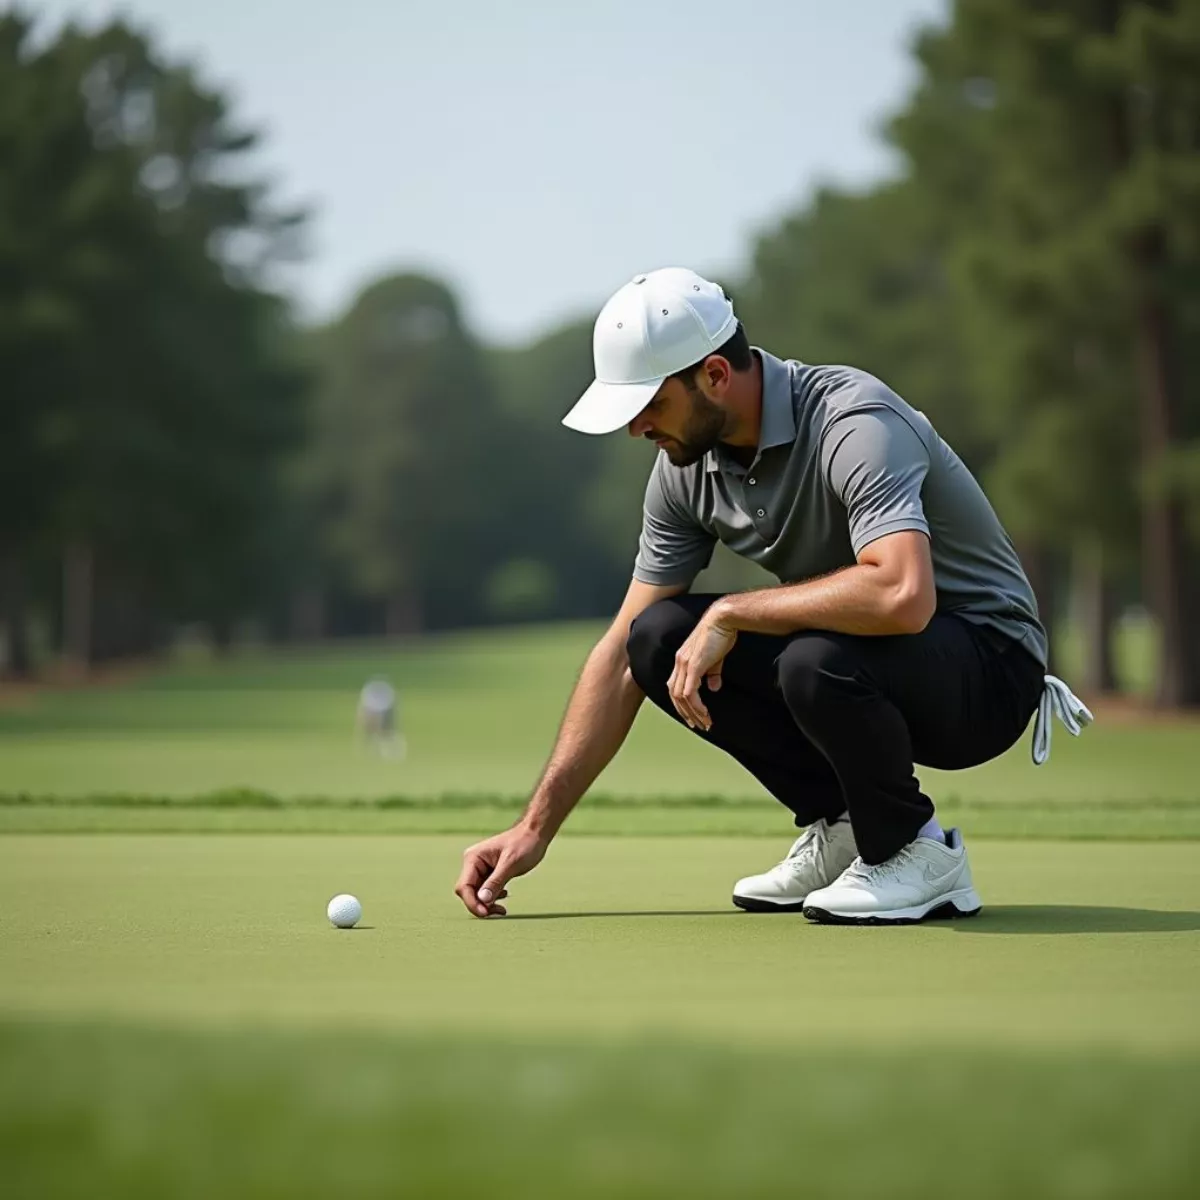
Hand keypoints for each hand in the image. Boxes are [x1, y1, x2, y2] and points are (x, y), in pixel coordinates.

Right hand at [455, 824, 548, 917]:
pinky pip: (485, 891)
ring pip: (476, 894)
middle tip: (499, 911)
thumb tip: (482, 900)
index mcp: (473, 858)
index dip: (472, 902)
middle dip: (480, 905)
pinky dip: (492, 898)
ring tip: (502, 909)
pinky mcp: (489, 873)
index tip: (486, 913)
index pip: (464, 886)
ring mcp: (480, 869)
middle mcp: (473, 863)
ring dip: (487, 903)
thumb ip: (495, 882)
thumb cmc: (524, 844)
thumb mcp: (511, 864)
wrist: (535, 834)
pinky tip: (504, 894)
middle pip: (468, 892)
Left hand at [667, 610, 736, 731]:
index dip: (682, 703)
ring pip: (681, 696)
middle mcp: (679, 662)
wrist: (724, 618)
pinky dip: (695, 705)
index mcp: (682, 659)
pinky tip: (704, 713)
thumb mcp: (715, 658)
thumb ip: (712, 674)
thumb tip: (714, 688)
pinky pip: (689, 692)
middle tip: (697, 725)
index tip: (692, 716)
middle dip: (685, 713)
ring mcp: (685, 663)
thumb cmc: (721, 634)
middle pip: (674, 695)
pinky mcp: (694, 665)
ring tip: (704, 722)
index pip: (675, 686)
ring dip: (692, 712)